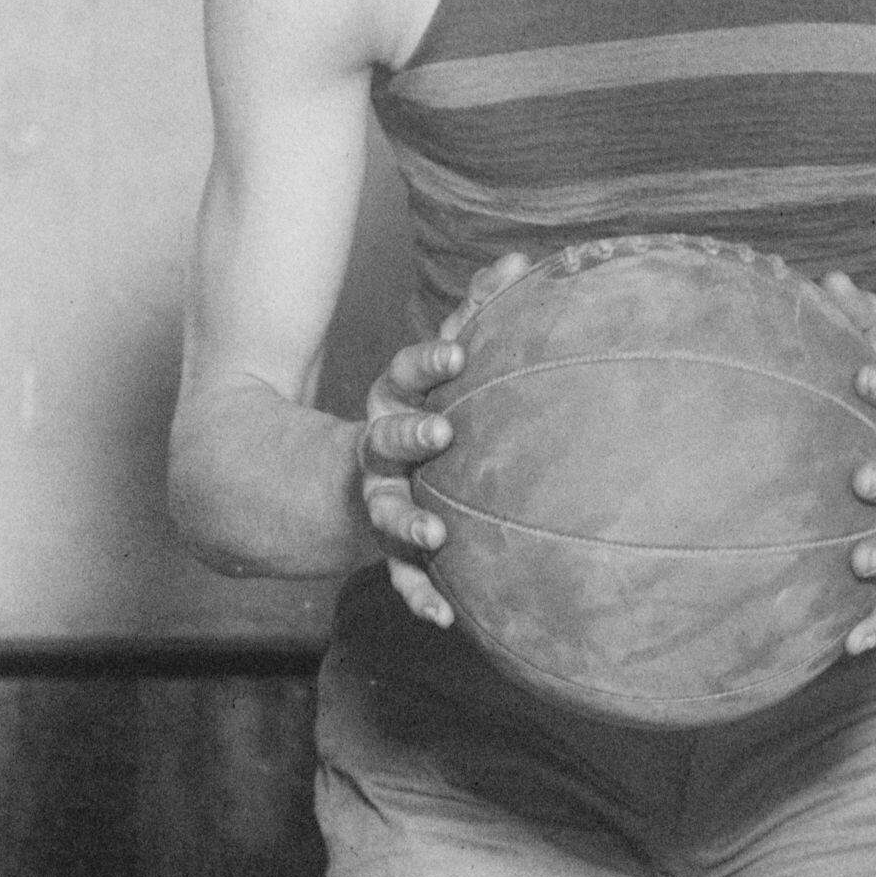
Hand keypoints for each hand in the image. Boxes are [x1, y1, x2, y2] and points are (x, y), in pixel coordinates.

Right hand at [357, 254, 526, 628]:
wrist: (357, 478)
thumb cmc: (429, 407)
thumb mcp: (444, 364)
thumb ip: (479, 312)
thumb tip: (517, 257)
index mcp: (394, 396)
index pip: (405, 371)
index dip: (429, 361)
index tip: (460, 353)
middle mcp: (378, 445)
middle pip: (385, 436)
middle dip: (410, 433)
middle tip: (443, 433)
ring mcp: (380, 497)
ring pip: (386, 509)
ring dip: (409, 519)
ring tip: (438, 532)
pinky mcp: (388, 546)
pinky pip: (400, 573)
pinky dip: (418, 594)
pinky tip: (443, 619)